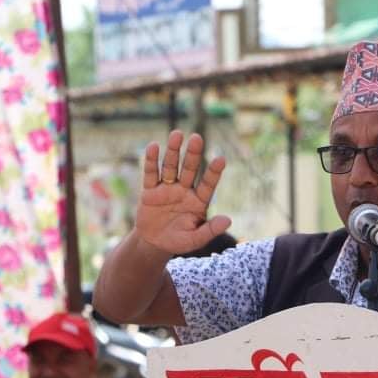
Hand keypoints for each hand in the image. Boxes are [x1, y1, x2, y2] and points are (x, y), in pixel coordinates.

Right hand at [135, 130, 230, 253]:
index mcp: (198, 201)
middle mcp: (184, 191)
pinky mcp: (150, 191)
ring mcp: (167, 189)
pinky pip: (151, 174)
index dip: (214, 172)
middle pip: (190, 169)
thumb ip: (210, 230)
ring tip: (177, 134)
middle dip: (193, 154)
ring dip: (173, 151)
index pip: (207, 184)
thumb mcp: (195, 240)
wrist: (155, 243)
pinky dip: (151, 161)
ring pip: (171, 167)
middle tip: (197, 138)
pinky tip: (154, 147)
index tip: (221, 159)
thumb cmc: (179, 241)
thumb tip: (228, 220)